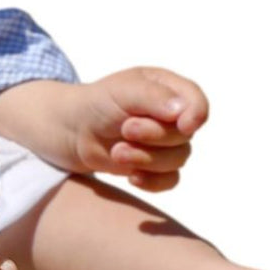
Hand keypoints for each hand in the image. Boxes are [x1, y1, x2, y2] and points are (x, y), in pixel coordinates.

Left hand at [74, 67, 208, 191]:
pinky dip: (152, 181)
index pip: (196, 102)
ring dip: (146, 158)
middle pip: (185, 134)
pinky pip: (170, 180)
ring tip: (117, 151)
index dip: (195, 114)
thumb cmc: (98, 103)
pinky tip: (132, 177)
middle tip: (126, 129)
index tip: (183, 125)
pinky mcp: (156, 166)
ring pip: (178, 159)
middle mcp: (172, 115)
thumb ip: (153, 96)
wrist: (74, 130)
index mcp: (168, 88)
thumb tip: (182, 111)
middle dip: (155, 135)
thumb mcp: (122, 91)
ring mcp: (166, 142)